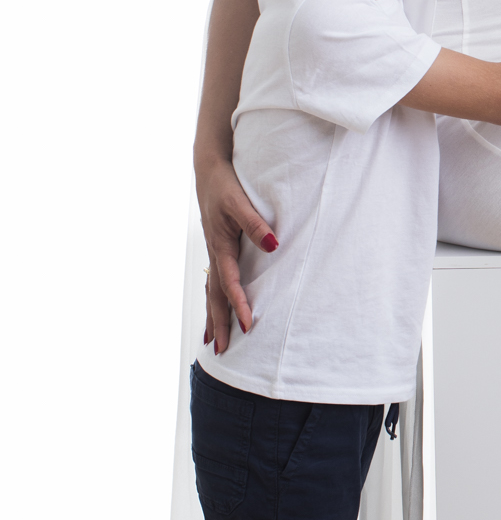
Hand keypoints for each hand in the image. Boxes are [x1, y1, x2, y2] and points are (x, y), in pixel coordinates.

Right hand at [195, 153, 274, 352]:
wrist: (209, 168)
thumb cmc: (226, 185)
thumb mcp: (241, 202)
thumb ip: (256, 224)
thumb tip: (272, 246)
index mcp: (220, 246)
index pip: (230, 283)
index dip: (239, 305)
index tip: (248, 327)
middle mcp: (215, 252)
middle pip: (214, 295)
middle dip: (219, 323)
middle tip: (222, 350)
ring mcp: (213, 250)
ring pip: (211, 290)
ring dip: (213, 315)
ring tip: (213, 340)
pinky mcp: (216, 246)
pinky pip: (214, 279)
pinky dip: (213, 297)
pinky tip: (215, 306)